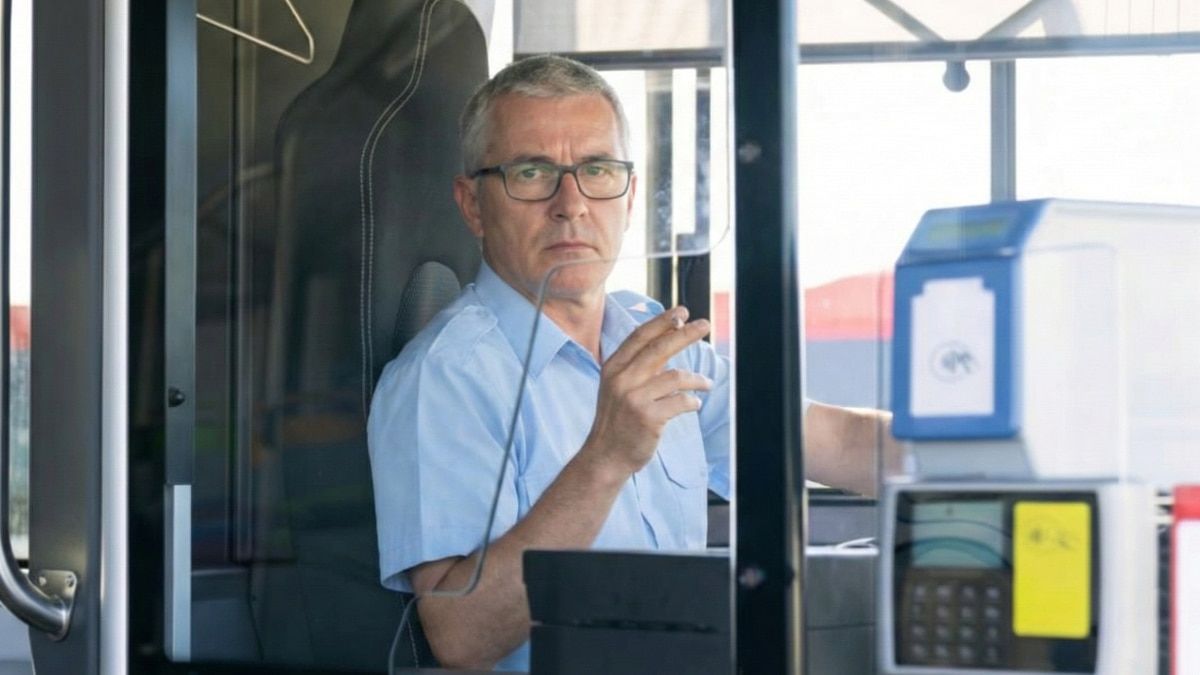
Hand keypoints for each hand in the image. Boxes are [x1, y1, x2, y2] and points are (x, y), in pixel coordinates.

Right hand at [582, 306, 711, 476]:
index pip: (640, 337)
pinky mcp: (648, 417)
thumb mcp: (619, 387)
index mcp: (613, 368)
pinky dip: (691, 402)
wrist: (606, 456)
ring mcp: (634, 398)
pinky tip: (694, 404)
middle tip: (704, 325)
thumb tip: (670, 339)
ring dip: (696, 379)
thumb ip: (639, 365)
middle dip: (685, 334)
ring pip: (675, 376)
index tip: (682, 312)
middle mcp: (622, 379)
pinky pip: (680, 402)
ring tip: (707, 384)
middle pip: (659, 348)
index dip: (662, 322)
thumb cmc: (617, 420)